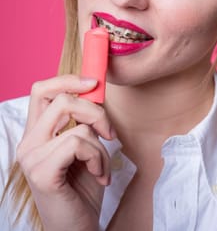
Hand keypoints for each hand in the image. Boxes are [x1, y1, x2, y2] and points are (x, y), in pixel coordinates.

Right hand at [16, 75, 114, 230]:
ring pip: (78, 126)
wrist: (79, 227)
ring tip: (100, 167)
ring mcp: (32, 158)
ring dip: (101, 147)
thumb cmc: (84, 188)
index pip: (42, 91)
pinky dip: (98, 158)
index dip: (69, 79)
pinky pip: (78, 144)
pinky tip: (98, 176)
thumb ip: (85, 122)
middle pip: (61, 99)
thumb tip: (95, 92)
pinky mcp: (42, 173)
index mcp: (37, 134)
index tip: (94, 83)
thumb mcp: (87, 148)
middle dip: (96, 112)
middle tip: (109, 133)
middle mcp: (28, 143)